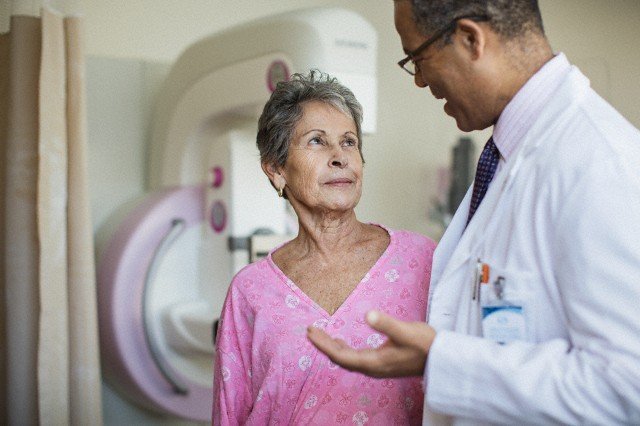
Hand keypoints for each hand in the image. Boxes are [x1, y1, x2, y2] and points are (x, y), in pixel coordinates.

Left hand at [307, 310, 435, 377]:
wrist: (442, 360)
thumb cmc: (426, 344)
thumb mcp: (406, 331)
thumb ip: (387, 324)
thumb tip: (367, 314)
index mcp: (374, 362)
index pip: (341, 356)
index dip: (324, 345)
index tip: (310, 332)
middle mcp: (372, 367)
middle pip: (341, 358)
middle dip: (324, 344)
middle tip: (310, 330)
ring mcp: (377, 367)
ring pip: (347, 359)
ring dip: (333, 346)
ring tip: (319, 334)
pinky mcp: (382, 363)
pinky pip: (355, 358)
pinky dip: (344, 349)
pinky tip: (341, 342)